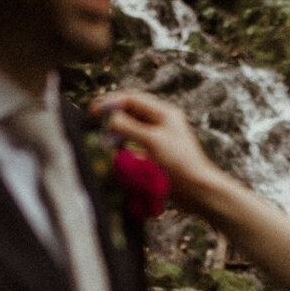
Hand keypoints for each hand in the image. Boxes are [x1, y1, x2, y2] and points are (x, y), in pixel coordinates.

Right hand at [95, 91, 233, 212]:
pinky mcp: (157, 155)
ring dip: (115, 129)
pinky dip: (122, 144)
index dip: (111, 102)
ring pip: (132, 127)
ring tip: (99, 134)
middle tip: (91, 120)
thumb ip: (129, 127)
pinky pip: (134, 143)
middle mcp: (162, 122)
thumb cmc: (178, 163)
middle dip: (111, 114)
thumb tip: (107, 117)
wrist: (198, 191)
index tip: (92, 110)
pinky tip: (113, 150)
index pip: (132, 98)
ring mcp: (160, 138)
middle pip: (131, 110)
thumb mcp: (152, 141)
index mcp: (164, 113)